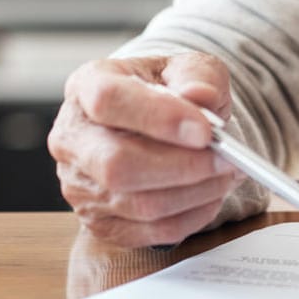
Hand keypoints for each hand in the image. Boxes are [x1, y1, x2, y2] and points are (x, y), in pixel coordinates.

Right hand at [47, 52, 242, 246]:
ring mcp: (79, 185)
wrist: (157, 119)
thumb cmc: (168, 89)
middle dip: (182, 166)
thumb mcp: (187, 66)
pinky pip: (149, 232)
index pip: (109, 101)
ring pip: (137, 204)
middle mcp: (72, 137)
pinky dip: (190, 217)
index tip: (205, 130)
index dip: (157, 117)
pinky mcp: (98, 221)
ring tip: (226, 173)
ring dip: (194, 193)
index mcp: (87, 85)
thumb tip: (199, 97)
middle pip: (116, 164)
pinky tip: (210, 194)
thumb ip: (196, 76)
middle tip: (226, 158)